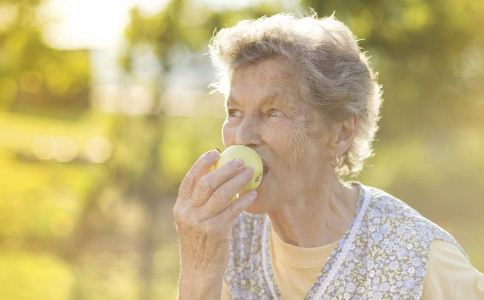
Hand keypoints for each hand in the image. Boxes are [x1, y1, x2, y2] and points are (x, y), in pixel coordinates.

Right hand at [173, 149, 256, 298]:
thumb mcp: (191, 220)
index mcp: (180, 207)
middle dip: (225, 169)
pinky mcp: (216, 231)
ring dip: (237, 180)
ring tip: (250, 172)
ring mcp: (201, 222)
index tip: (215, 152)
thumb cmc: (199, 241)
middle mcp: (188, 213)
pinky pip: (233, 210)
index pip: (190, 179)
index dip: (202, 163)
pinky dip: (244, 199)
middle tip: (240, 162)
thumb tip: (217, 175)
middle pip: (207, 183)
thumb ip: (198, 202)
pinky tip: (253, 193)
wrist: (198, 269)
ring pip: (221, 194)